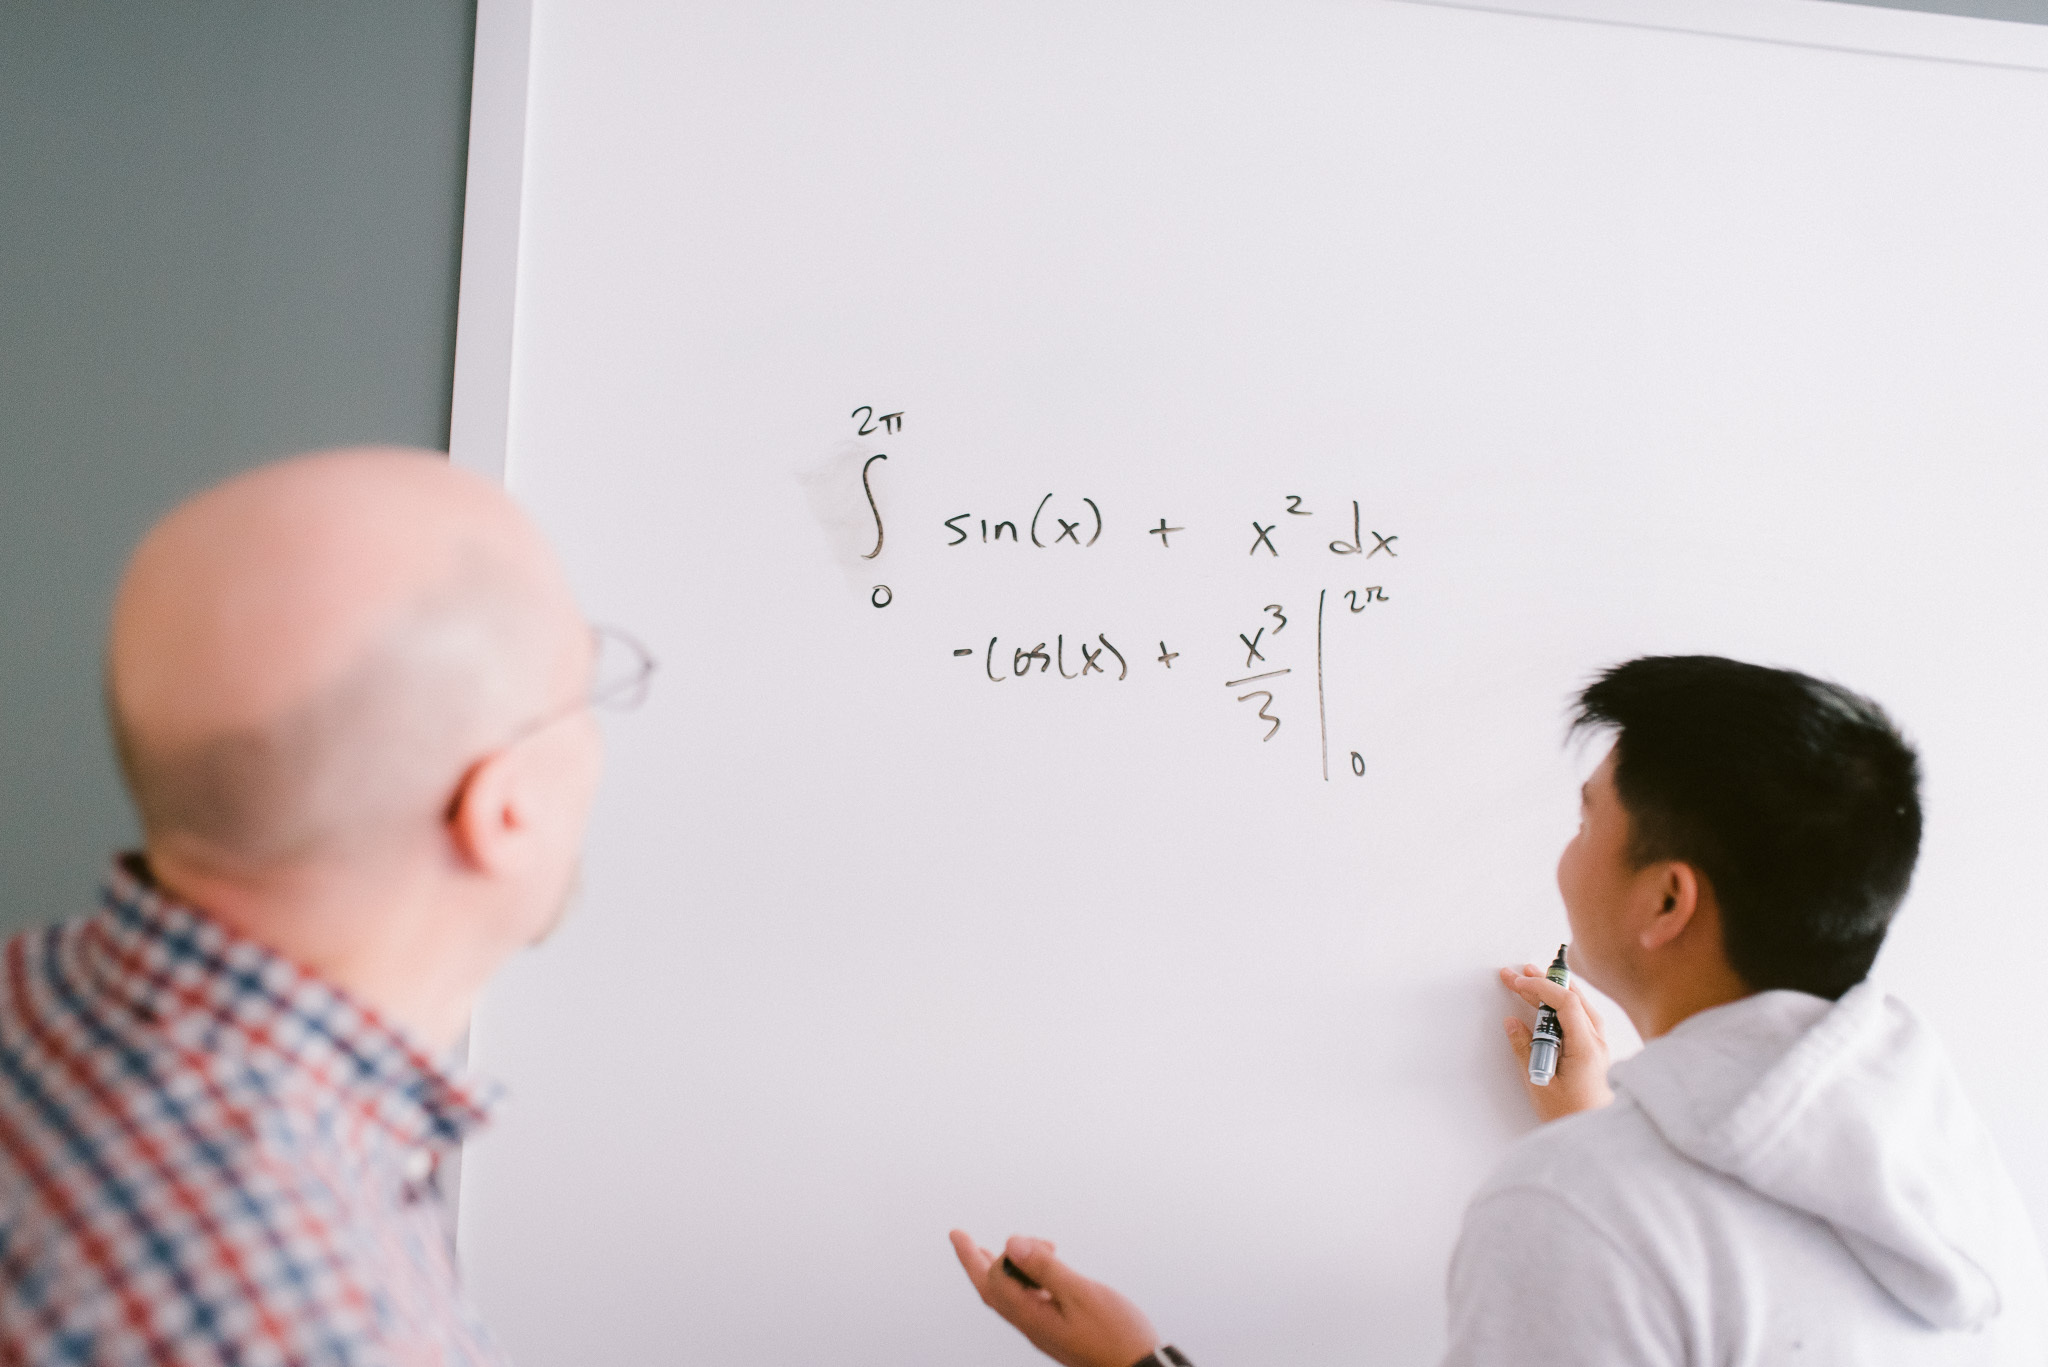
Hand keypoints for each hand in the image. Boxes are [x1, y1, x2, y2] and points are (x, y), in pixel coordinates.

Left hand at [949, 1230, 1159, 1366]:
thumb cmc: (1117, 1336)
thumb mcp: (1082, 1294)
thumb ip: (1045, 1268)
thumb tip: (1012, 1244)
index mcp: (1032, 1318)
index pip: (998, 1279)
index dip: (1009, 1253)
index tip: (1038, 1243)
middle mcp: (1031, 1326)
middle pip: (991, 1292)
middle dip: (973, 1262)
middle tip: (958, 1236)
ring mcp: (1043, 1330)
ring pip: (1008, 1298)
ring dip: (996, 1271)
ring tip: (984, 1252)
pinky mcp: (1057, 1330)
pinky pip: (1026, 1302)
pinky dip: (1021, 1281)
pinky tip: (1031, 1274)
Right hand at [1500, 962, 1613, 1122]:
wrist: (1597, 1136)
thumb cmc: (1571, 1116)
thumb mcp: (1540, 1085)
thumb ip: (1525, 1050)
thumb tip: (1512, 1023)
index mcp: (1586, 1049)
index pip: (1567, 1003)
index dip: (1541, 987)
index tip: (1517, 981)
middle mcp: (1598, 1042)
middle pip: (1574, 999)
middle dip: (1544, 981)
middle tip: (1516, 973)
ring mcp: (1600, 1046)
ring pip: (1580, 1005)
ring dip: (1556, 989)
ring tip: (1533, 977)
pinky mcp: (1595, 1050)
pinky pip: (1582, 1016)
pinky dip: (1565, 1003)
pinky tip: (1552, 1000)